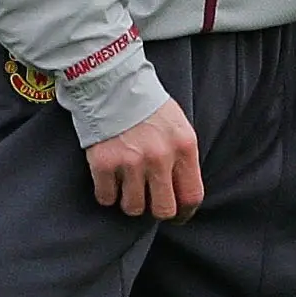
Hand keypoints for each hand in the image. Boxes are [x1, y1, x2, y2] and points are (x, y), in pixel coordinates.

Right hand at [84, 101, 202, 220]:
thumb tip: (180, 190)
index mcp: (183, 146)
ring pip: (133, 207)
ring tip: (126, 184)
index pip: (192, 196)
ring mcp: (130, 162)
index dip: (184, 212)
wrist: (111, 81)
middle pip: (163, 209)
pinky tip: (108, 179)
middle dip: (156, 209)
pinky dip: (106, 193)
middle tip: (149, 201)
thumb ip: (181, 156)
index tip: (177, 215)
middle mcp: (159, 158)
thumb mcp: (177, 125)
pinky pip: (106, 197)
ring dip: (129, 201)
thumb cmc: (146, 103)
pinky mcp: (104, 163)